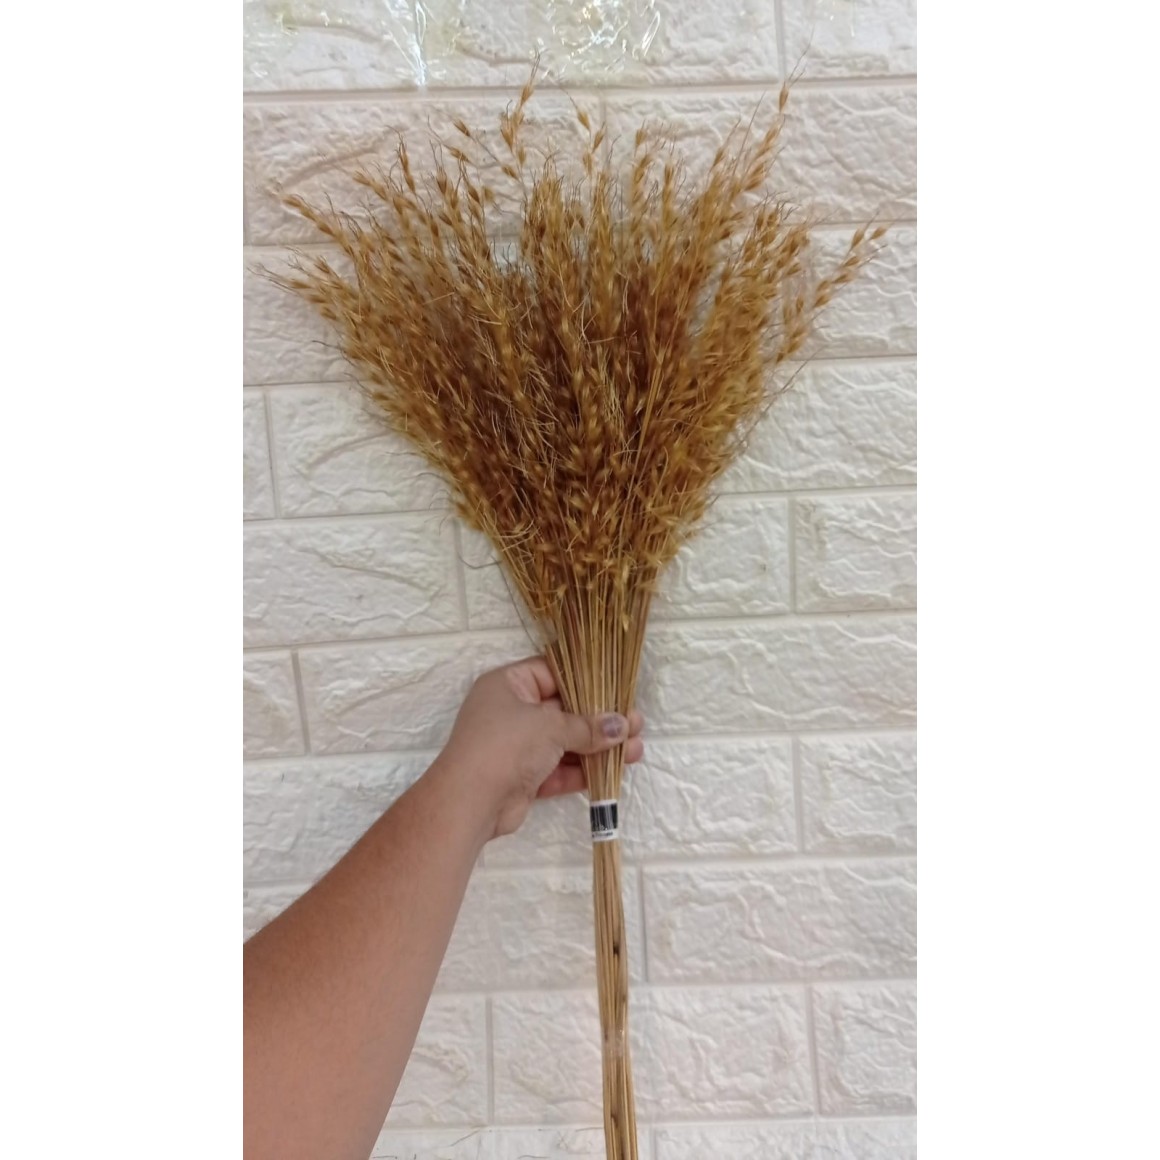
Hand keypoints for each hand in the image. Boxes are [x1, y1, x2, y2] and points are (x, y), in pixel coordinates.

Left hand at [435, 657, 644, 839]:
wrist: (469, 803)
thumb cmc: (505, 745)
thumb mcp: (550, 726)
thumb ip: (588, 726)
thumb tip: (622, 725)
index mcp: (508, 685)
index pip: (552, 673)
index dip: (586, 680)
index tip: (617, 688)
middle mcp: (511, 712)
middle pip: (563, 710)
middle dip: (600, 718)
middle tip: (635, 723)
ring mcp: (517, 746)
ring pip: (565, 742)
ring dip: (598, 747)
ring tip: (636, 750)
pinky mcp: (524, 777)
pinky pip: (559, 769)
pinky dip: (584, 770)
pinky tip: (615, 770)